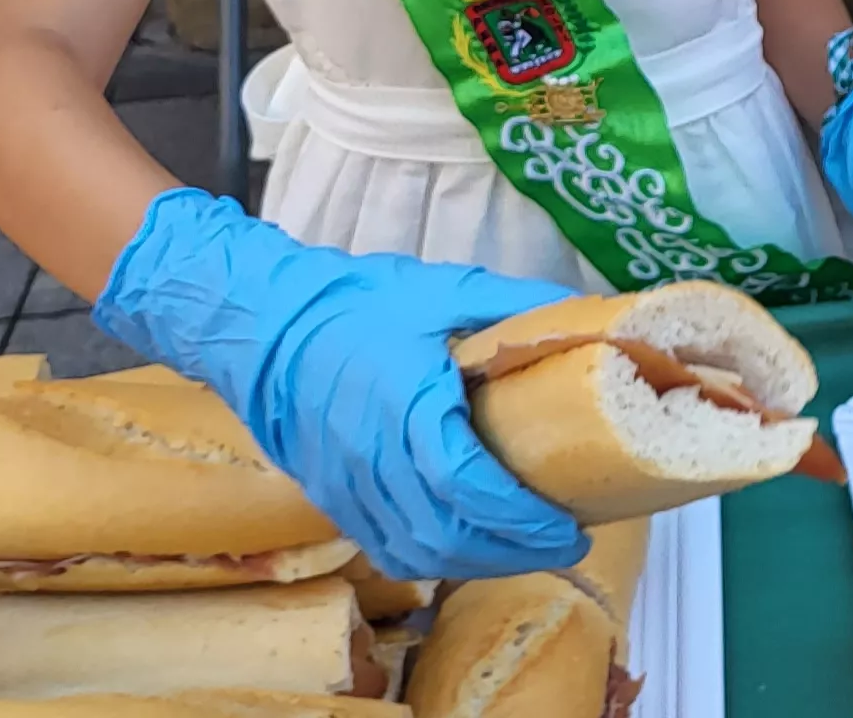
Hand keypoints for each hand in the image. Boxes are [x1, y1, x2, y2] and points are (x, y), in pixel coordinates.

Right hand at [90, 188, 590, 580]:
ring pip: (419, 551)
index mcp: (406, 405)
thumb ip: (515, 305)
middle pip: (449, 534)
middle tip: (566, 544)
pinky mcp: (331, 498)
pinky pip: (386, 548)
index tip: (571, 527)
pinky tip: (468, 550)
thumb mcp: (443, 289)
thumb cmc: (356, 302)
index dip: (521, 519)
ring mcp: (345, 486)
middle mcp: (372, 457)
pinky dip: (434, 559)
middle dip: (515, 552)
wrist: (262, 322)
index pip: (467, 485)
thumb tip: (589, 315)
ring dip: (479, 562)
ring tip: (527, 549)